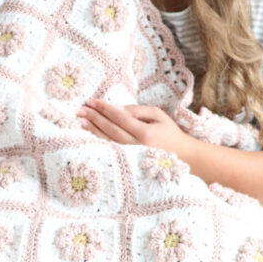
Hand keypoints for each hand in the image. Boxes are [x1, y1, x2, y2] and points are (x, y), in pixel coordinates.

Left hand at [76, 98, 192, 158]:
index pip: (120, 118)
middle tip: (80, 109)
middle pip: (111, 130)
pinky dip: (100, 140)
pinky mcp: (129, 160)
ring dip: (93, 130)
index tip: (92, 101)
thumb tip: (116, 108)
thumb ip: (137, 110)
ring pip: (108, 140)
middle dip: (94, 118)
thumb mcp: (157, 115)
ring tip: (81, 121)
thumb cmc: (169, 132)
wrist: (182, 156)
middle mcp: (136, 146)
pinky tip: (90, 133)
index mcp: (145, 133)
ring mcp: (132, 155)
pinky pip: (112, 148)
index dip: (105, 109)